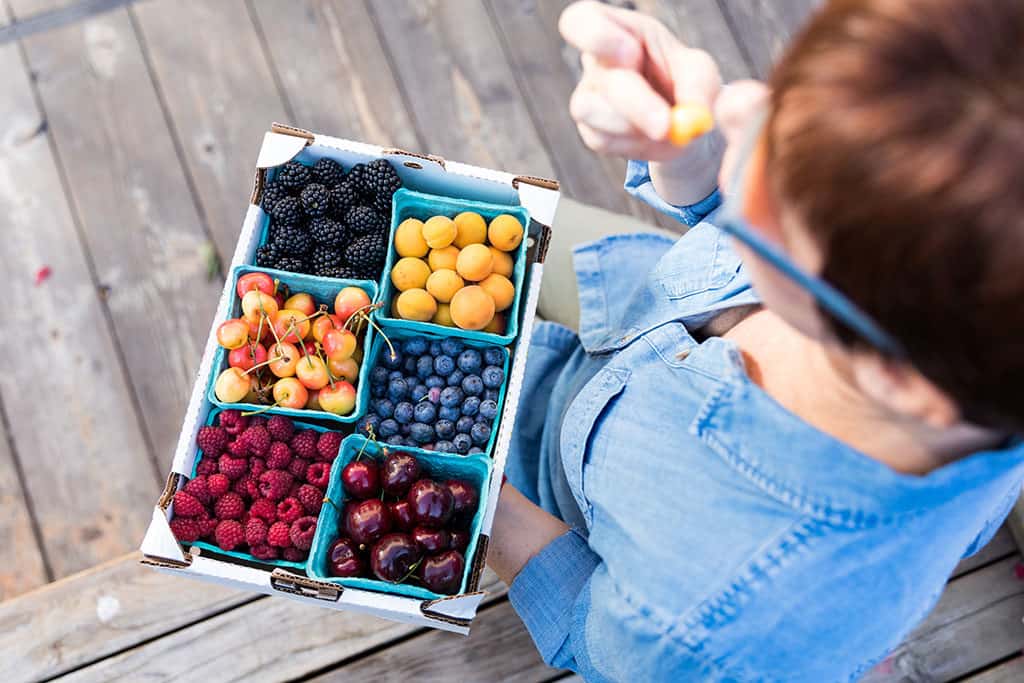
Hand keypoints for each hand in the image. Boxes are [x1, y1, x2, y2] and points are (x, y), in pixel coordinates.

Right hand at [559, 1, 721, 160]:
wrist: (680, 125)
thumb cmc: (684, 83)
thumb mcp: (699, 72)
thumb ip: (698, 83)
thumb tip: (691, 110)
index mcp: (618, 30)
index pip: (582, 20)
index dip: (596, 34)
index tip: (629, 53)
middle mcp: (596, 62)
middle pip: (599, 75)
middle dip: (636, 103)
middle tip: (665, 125)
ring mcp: (586, 98)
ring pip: (591, 110)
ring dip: (633, 126)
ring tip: (662, 128)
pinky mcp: (589, 131)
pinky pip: (602, 140)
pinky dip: (632, 145)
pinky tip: (647, 138)